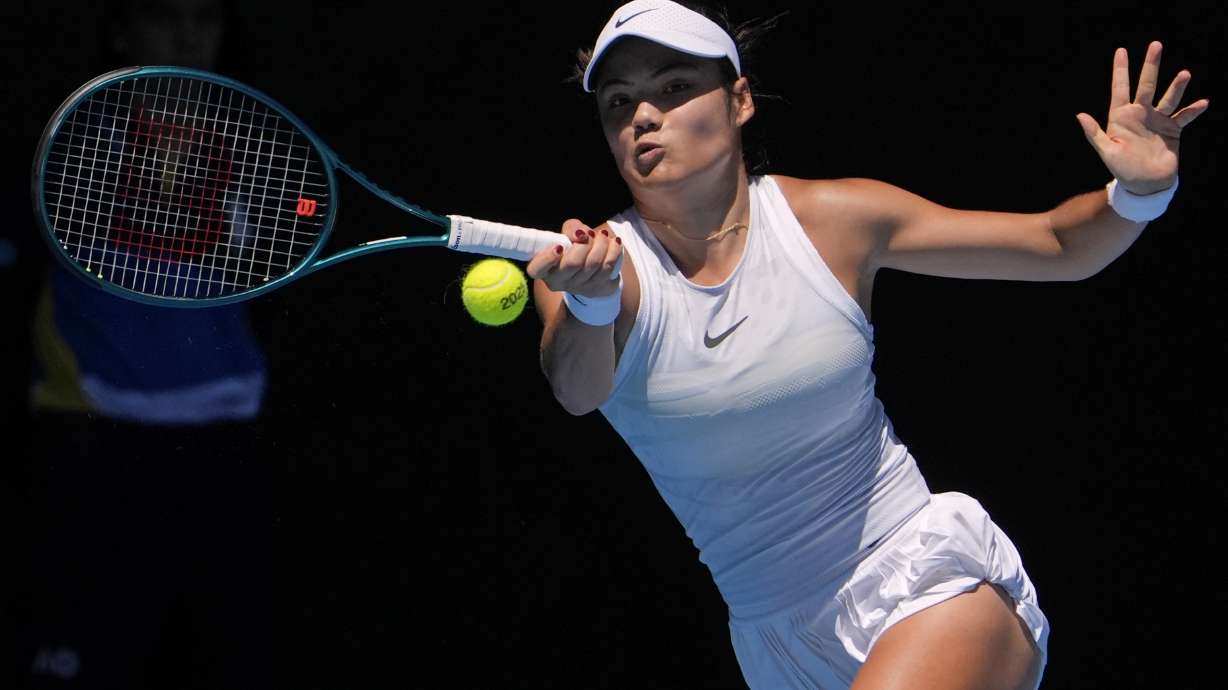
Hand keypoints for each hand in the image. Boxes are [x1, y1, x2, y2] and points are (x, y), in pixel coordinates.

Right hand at [526, 218, 621, 297]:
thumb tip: (580, 233)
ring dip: (602, 244)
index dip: (547, 258)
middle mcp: (558, 281)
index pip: (537, 268)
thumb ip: (570, 228)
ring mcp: (578, 287)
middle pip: (573, 262)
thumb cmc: (574, 249)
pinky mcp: (597, 288)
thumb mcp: (567, 235)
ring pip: (593, 263)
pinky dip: (614, 251)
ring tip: (603, 235)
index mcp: (543, 268)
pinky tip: (614, 243)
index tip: (559, 247)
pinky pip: (608, 268)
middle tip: (590, 234)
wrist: (592, 271)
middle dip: (586, 243)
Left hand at [1076, 41, 1208, 194]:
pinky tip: (1203, 103)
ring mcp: (1158, 120)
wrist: (1145, 185)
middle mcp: (1140, 114)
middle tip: (1155, 45)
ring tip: (1185, 74)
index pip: (1120, 88)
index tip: (1122, 51)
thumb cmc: (1122, 169)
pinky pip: (1184, 116)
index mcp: (1121, 117)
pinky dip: (1193, 110)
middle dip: (1150, 66)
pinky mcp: (1173, 130)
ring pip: (1168, 98)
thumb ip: (1094, 133)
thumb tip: (1079, 115)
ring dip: (1176, 86)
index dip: (1120, 70)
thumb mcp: (1106, 151)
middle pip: (1146, 85)